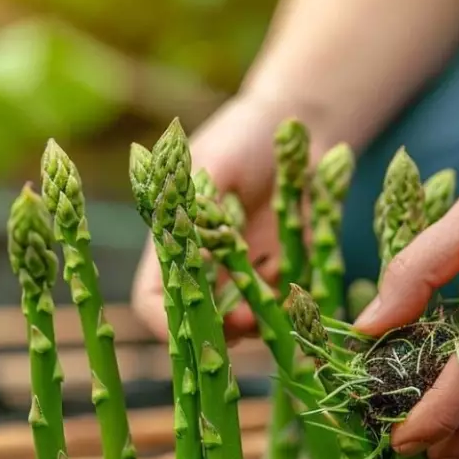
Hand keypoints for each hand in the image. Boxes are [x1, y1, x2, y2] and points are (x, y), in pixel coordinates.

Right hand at [131, 93, 328, 341]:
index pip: (153, 297)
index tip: (189, 329)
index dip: (164, 320)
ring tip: (278, 311)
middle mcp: (207, 268)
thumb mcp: (215, 164)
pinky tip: (305, 299)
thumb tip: (195, 245)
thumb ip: (201, 204)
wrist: (297, 126)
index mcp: (175, 243)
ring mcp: (245, 276)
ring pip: (244, 324)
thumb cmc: (244, 136)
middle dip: (219, 332)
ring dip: (259, 327)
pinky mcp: (284, 275)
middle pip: (199, 322)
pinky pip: (286, 308)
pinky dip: (293, 312)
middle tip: (245, 323)